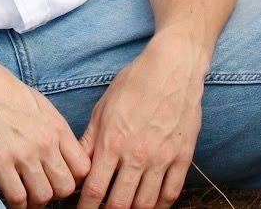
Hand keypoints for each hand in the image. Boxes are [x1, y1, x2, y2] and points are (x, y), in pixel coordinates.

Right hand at [0, 39, 90, 208]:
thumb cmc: (7, 92)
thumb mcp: (41, 105)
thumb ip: (56, 132)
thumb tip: (67, 157)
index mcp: (56, 127)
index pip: (82, 168)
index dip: (75, 180)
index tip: (62, 180)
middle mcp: (44, 142)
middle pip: (65, 187)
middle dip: (56, 193)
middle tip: (43, 188)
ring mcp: (22, 154)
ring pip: (43, 196)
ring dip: (36, 200)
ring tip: (27, 194)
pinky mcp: (0, 163)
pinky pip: (17, 198)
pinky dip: (17, 204)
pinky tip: (12, 197)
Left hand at [77, 34, 205, 208]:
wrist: (173, 67)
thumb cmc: (135, 82)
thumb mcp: (104, 106)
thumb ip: (90, 138)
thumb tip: (78, 164)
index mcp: (113, 141)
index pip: (94, 189)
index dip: (85, 206)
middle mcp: (137, 155)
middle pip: (119, 204)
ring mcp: (161, 158)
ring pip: (145, 205)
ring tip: (125, 206)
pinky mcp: (182, 157)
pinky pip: (171, 194)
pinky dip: (160, 205)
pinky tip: (151, 203)